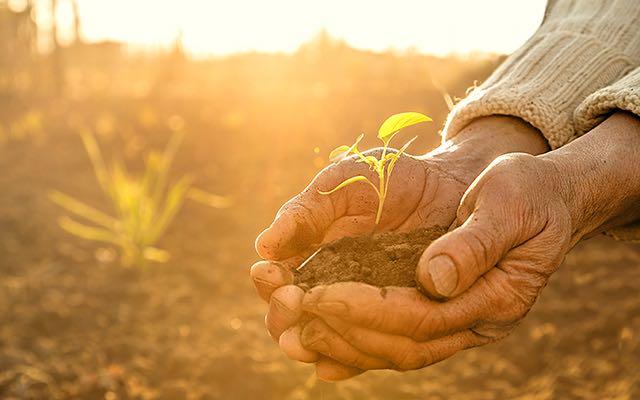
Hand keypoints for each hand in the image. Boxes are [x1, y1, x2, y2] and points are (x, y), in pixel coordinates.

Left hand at [298, 112, 639, 375]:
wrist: (544, 197)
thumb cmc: (526, 191)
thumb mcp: (508, 202)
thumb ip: (474, 242)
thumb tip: (434, 278)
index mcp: (498, 297)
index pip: (422, 318)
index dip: (366, 310)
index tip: (318, 294)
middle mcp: (477, 322)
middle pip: (401, 345)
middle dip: (340, 329)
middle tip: (288, 306)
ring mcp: (459, 323)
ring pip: (394, 351)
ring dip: (340, 342)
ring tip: (290, 324)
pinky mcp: (441, 314)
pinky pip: (396, 342)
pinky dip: (356, 347)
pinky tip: (318, 344)